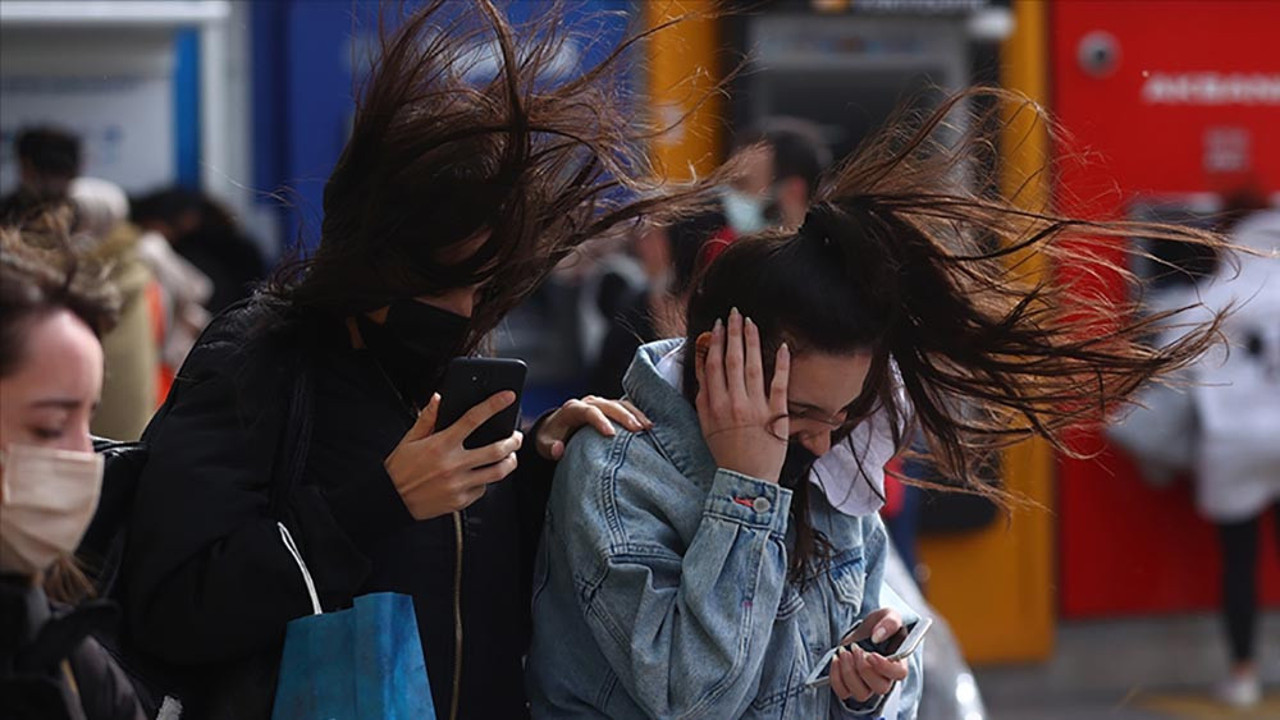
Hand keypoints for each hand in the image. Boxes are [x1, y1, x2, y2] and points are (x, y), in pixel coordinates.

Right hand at [384, 391, 522, 519]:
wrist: (390, 500)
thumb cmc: (399, 468)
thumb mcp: (410, 439)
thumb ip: (428, 418)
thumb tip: (439, 398)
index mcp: (441, 444)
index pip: (473, 418)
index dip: (494, 405)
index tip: (508, 396)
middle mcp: (453, 464)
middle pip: (497, 450)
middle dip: (513, 440)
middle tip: (516, 436)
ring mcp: (459, 484)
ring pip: (497, 472)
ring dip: (509, 462)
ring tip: (510, 456)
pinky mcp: (460, 501)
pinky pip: (482, 489)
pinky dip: (486, 480)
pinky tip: (482, 475)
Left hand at [536, 396, 652, 459]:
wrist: (555, 429)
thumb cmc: (551, 438)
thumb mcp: (544, 444)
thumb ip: (550, 448)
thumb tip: (558, 449)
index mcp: (572, 409)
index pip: (588, 411)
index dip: (600, 421)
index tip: (611, 434)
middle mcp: (588, 402)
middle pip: (608, 405)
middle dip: (624, 416)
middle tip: (637, 429)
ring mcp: (600, 404)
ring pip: (619, 404)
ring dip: (634, 414)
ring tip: (647, 427)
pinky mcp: (609, 408)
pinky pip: (625, 407)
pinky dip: (637, 414)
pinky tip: (648, 425)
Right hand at [695, 308, 789, 482]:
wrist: (746, 479)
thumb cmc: (725, 451)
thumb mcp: (706, 424)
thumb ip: (703, 396)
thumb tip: (703, 367)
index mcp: (714, 405)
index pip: (714, 365)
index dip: (715, 342)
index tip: (718, 326)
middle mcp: (734, 403)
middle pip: (733, 360)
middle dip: (734, 334)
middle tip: (736, 314)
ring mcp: (756, 408)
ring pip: (753, 366)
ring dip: (752, 342)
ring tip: (751, 323)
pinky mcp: (775, 415)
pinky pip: (779, 384)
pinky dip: (781, 365)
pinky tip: (782, 347)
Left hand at [830, 608, 910, 703]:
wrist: (863, 631)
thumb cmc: (880, 625)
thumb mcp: (888, 615)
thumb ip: (890, 622)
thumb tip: (877, 636)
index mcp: (899, 662)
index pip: (899, 674)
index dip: (885, 667)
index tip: (871, 654)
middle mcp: (885, 678)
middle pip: (880, 687)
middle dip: (864, 668)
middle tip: (855, 648)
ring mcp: (868, 685)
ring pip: (861, 693)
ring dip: (849, 673)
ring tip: (844, 652)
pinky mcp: (850, 686)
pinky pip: (843, 692)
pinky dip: (836, 678)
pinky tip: (836, 659)